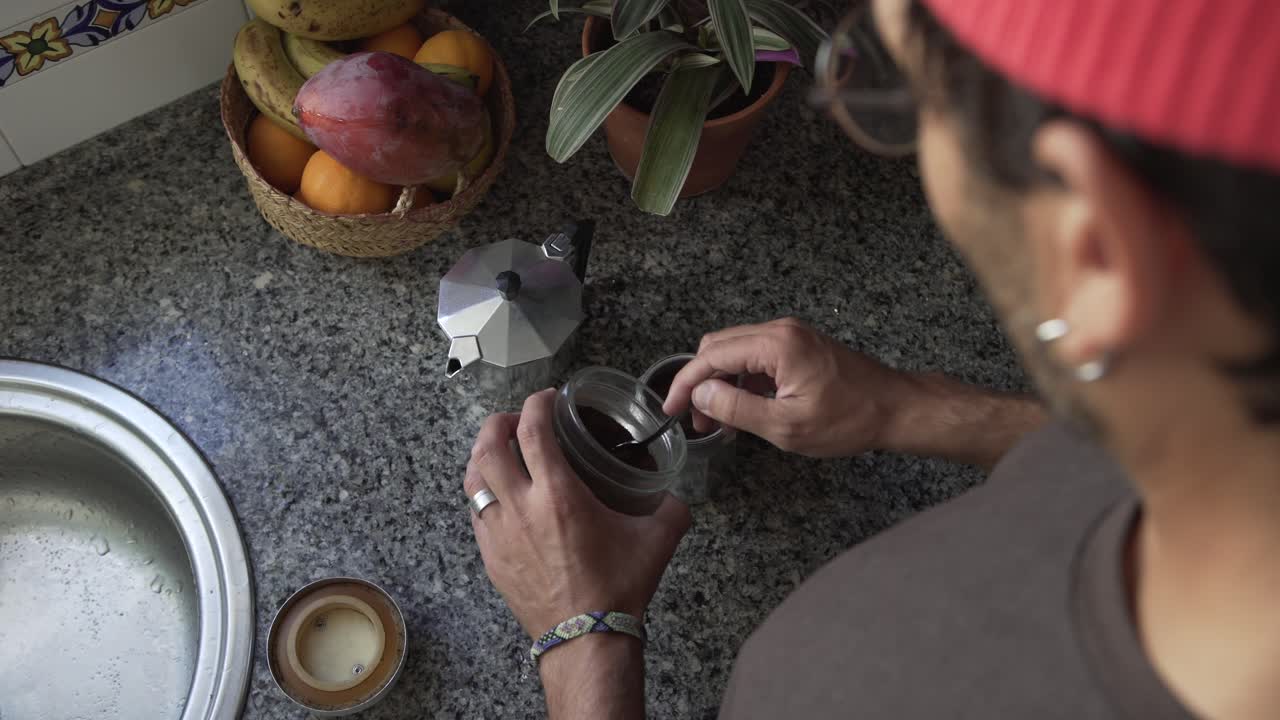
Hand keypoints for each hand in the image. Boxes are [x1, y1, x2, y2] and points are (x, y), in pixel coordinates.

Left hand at [465, 389, 691, 638]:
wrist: (587, 640)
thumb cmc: (619, 587)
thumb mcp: (658, 538)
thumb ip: (671, 507)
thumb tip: (676, 494)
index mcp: (559, 495)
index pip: (532, 429)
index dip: (536, 403)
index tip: (548, 400)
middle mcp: (520, 508)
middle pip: (488, 445)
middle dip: (497, 422)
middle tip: (515, 420)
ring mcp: (498, 534)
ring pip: (472, 479)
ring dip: (483, 455)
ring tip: (499, 451)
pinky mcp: (490, 557)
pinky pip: (474, 513)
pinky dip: (482, 493)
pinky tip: (498, 496)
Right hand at [662, 318, 911, 456]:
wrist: (896, 409)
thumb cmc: (850, 419)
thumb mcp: (786, 426)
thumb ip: (737, 409)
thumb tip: (701, 395)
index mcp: (776, 344)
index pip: (711, 356)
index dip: (685, 384)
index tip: (672, 410)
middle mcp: (780, 330)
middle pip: (719, 347)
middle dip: (701, 383)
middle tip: (696, 420)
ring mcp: (791, 336)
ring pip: (736, 351)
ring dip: (721, 383)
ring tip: (718, 422)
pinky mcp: (799, 346)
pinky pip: (756, 356)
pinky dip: (742, 381)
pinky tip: (743, 410)